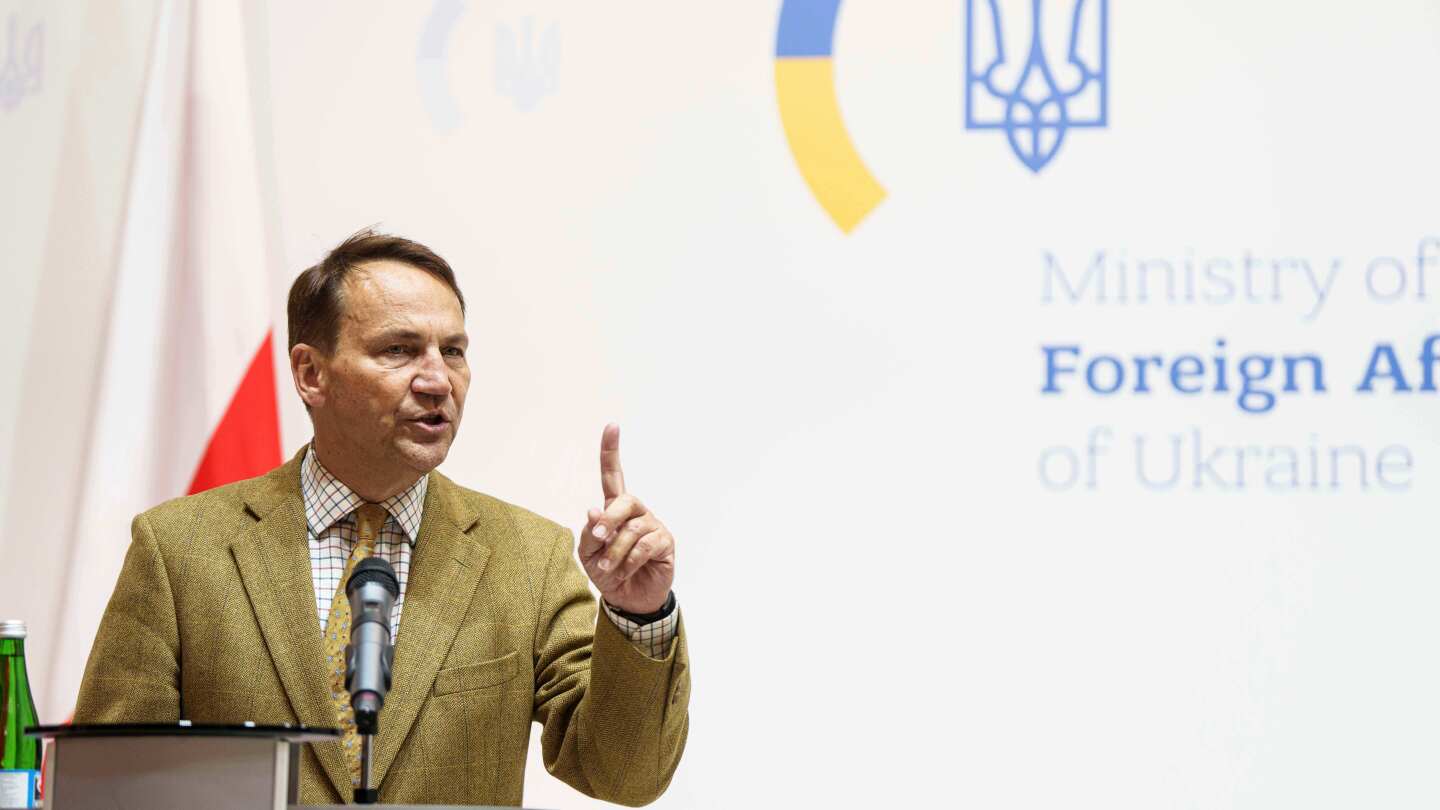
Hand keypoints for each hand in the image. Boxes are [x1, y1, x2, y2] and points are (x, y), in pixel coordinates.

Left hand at [578, 423, 674, 614]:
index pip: (613, 475)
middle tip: (599, 538)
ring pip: (632, 529)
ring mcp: (652, 525)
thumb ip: (590, 533)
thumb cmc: (607, 572)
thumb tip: (594, 511)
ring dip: (615, 551)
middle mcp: (636, 512)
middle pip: (625, 500)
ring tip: (608, 567)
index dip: (611, 451)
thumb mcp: (588, 554)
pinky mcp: (665, 542)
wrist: (627, 599)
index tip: (612, 426)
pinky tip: (624, 571)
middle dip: (610, 519)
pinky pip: (645, 546)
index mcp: (614, 509)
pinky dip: (629, 561)